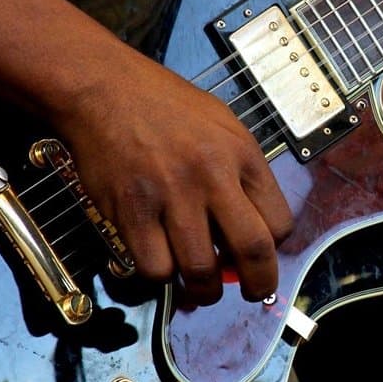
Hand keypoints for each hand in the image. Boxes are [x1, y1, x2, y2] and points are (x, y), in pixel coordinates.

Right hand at [53, 53, 294, 305]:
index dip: (274, 250)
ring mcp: (171, 195)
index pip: (279, 222)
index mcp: (242, 154)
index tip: (263, 256)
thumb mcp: (222, 124)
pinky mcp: (132, 210)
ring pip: (200, 270)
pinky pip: (154, 268)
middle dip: (258, 285)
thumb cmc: (163, 106)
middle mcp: (212, 175)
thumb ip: (241, 172)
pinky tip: (160, 261)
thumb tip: (252, 226)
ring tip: (200, 286)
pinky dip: (160, 276)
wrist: (103, 88)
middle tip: (252, 293)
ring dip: (204, 290)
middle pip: (252, 251)